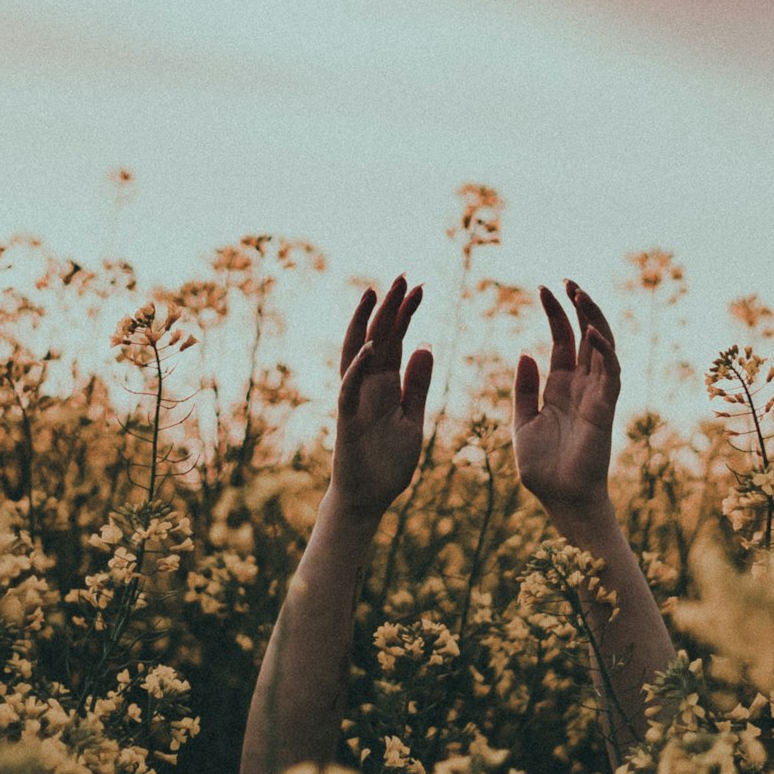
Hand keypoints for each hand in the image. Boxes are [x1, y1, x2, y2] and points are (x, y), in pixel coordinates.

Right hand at [329, 275, 433, 520]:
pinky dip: (359, 367)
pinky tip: (372, 347)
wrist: (370, 497)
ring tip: (375, 293)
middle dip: (389, 307)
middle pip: (377, 337)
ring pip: (357, 353)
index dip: (405, 313)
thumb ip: (417, 384)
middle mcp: (369, 384)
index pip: (396, 339)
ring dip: (366, 323)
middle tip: (402, 276)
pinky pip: (350, 388)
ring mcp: (356, 399)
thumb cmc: (389, 461)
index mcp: (386, 384)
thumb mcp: (413, 417)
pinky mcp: (347, 419)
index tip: (419, 287)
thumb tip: (425, 346)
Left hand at [512, 280, 620, 515]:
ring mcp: (596, 394)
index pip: (563, 339)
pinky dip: (603, 350)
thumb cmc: (542, 467)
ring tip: (579, 294)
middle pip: (585, 334)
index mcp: (561, 386)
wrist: (560, 498)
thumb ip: (524, 389)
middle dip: (578, 305)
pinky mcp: (605, 407)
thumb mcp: (523, 421)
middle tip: (567, 280)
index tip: (543, 288)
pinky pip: (610, 372)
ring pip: (603, 345)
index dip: (555, 313)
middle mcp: (582, 385)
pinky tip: (590, 332)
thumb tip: (526, 352)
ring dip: (593, 318)